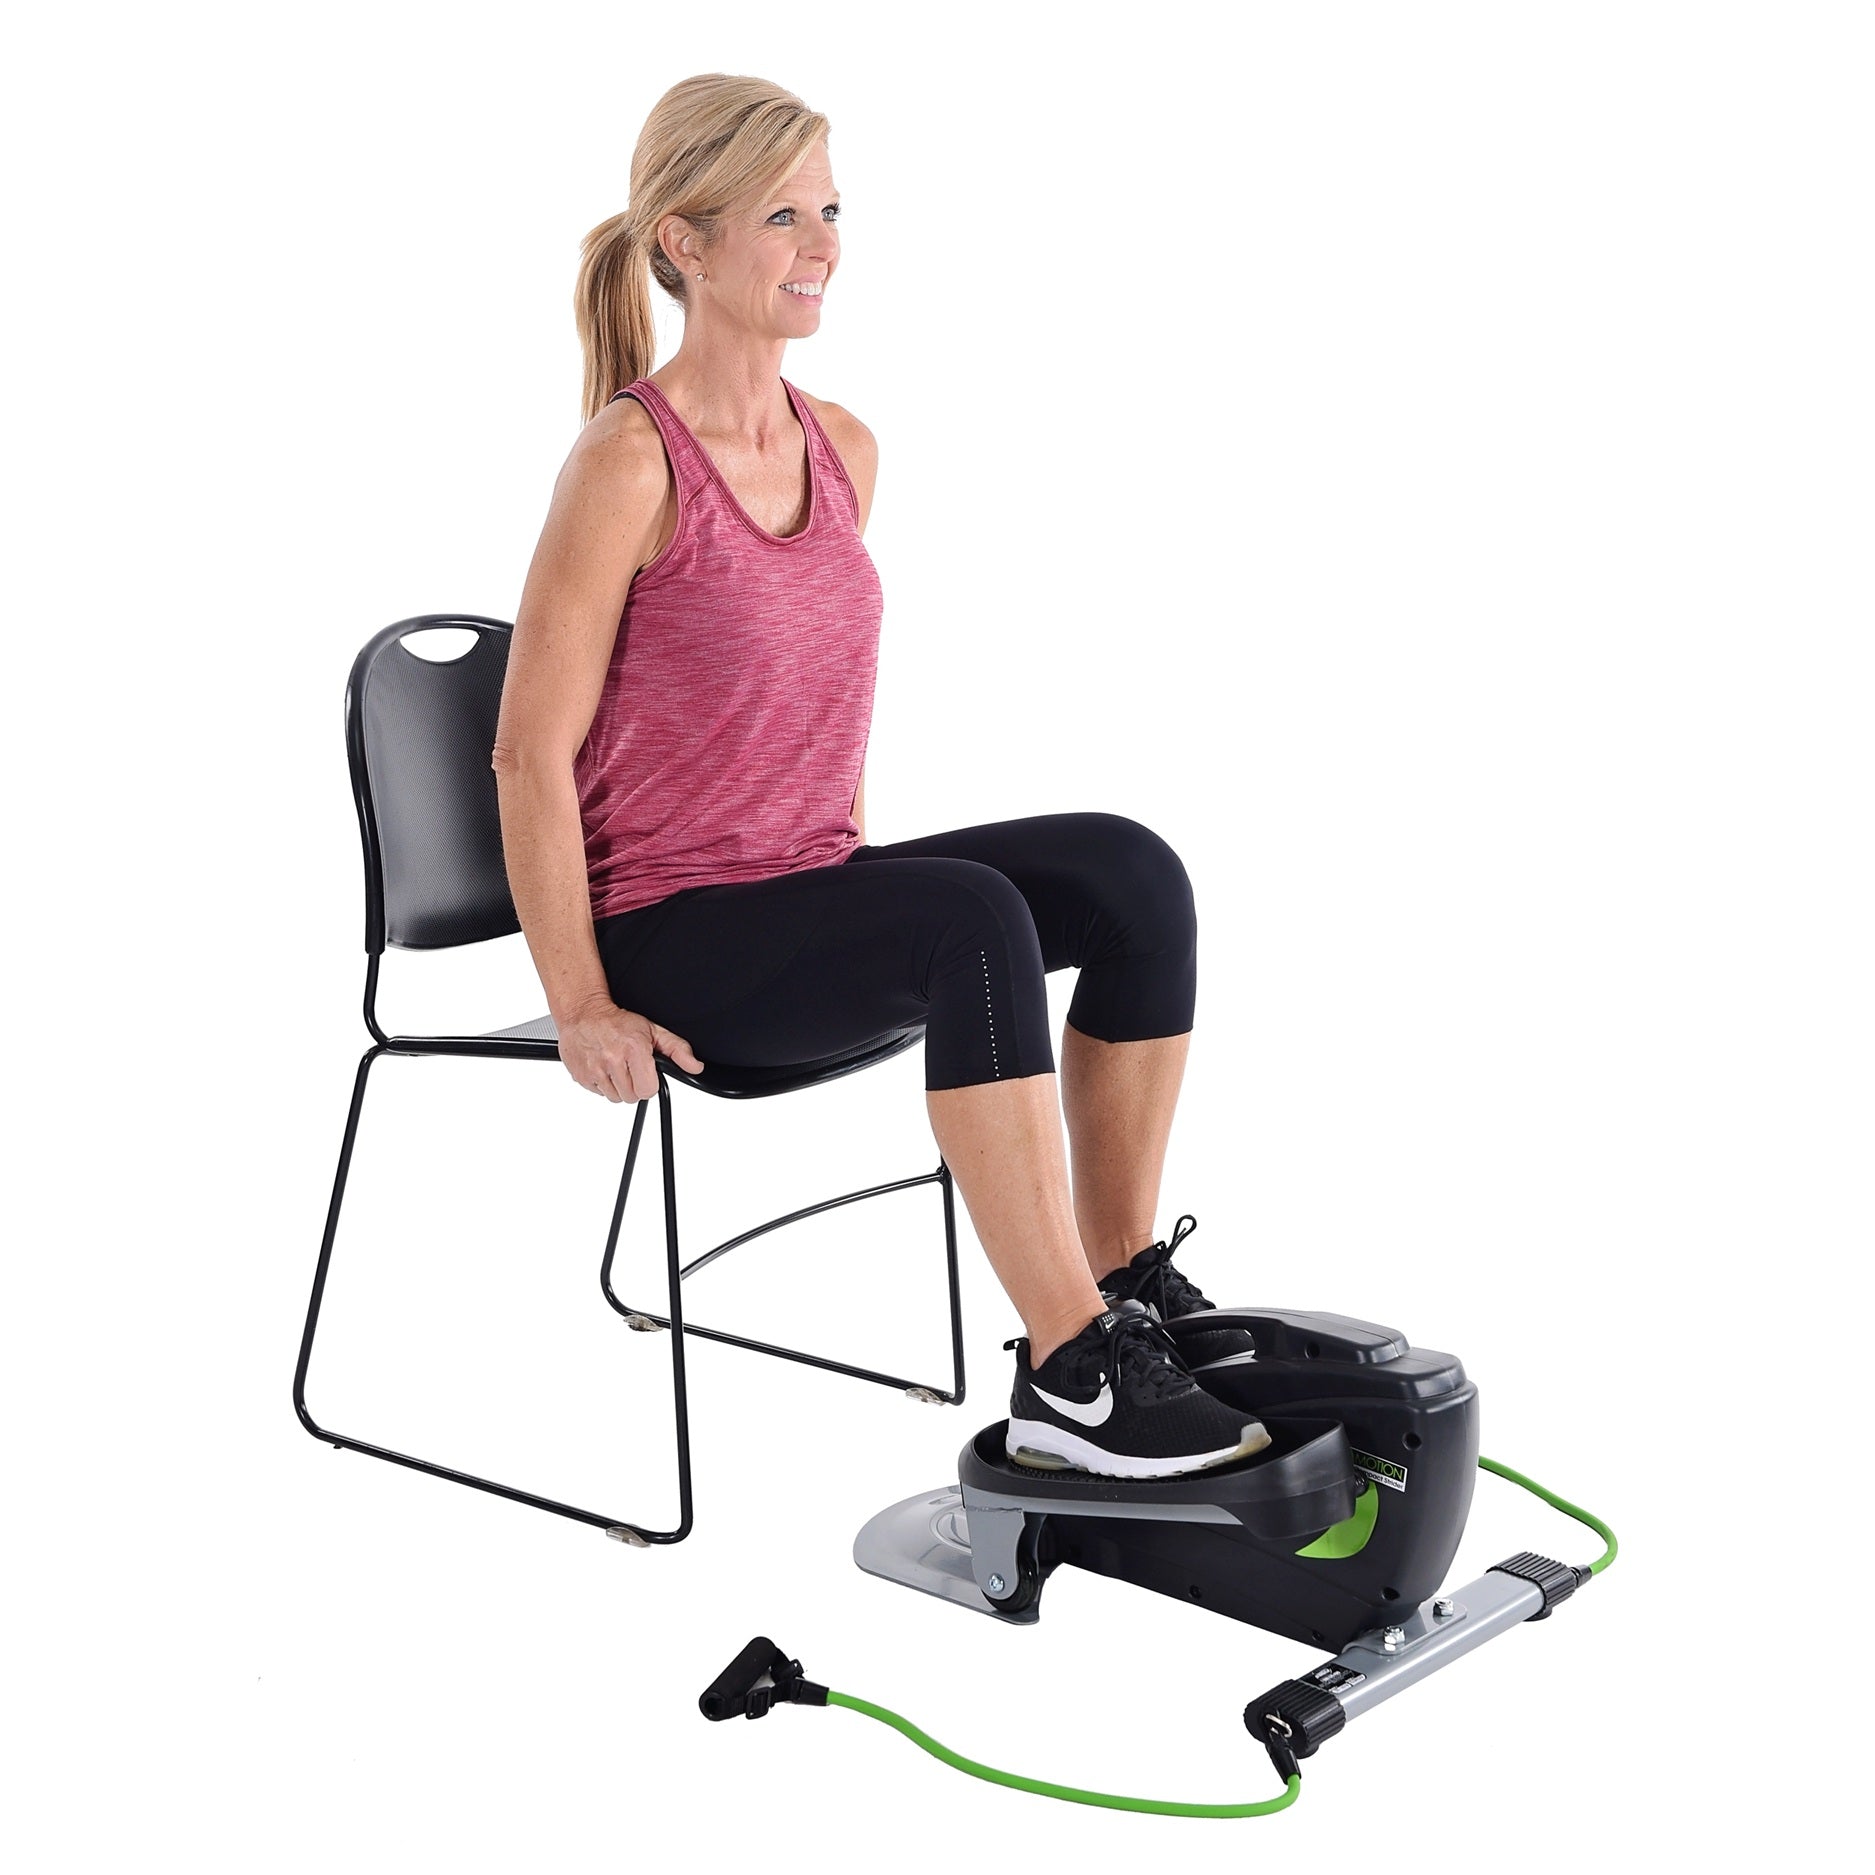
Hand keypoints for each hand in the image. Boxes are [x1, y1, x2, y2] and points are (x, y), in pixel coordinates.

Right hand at [556, 997, 703, 1101]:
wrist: (584, 1013)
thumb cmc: (617, 1022)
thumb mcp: (653, 1030)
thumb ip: (677, 1050)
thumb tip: (695, 1066)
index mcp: (633, 1050)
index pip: (648, 1090)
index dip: (649, 1084)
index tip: (645, 1073)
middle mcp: (612, 1060)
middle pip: (631, 1097)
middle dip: (634, 1086)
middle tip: (630, 1068)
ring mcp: (594, 1070)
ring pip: (615, 1097)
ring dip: (618, 1087)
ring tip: (617, 1067)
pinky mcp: (581, 1076)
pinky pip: (599, 1093)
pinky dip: (603, 1084)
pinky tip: (604, 1067)